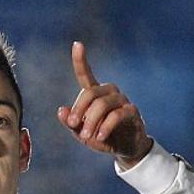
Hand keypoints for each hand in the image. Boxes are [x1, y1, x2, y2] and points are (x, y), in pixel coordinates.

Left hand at [56, 42, 152, 166]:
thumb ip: (71, 123)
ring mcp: (122, 101)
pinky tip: (99, 137)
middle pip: (90, 93)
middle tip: (72, 124)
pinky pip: (116, 115)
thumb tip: (61, 110)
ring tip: (87, 137)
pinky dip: (105, 127)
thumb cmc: (102, 137)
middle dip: (79, 109)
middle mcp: (109, 92)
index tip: (77, 44)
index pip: (86, 75)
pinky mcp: (132, 112)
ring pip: (102, 104)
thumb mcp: (82, 133)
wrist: (126, 149)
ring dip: (91, 121)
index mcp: (95, 94)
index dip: (81, 60)